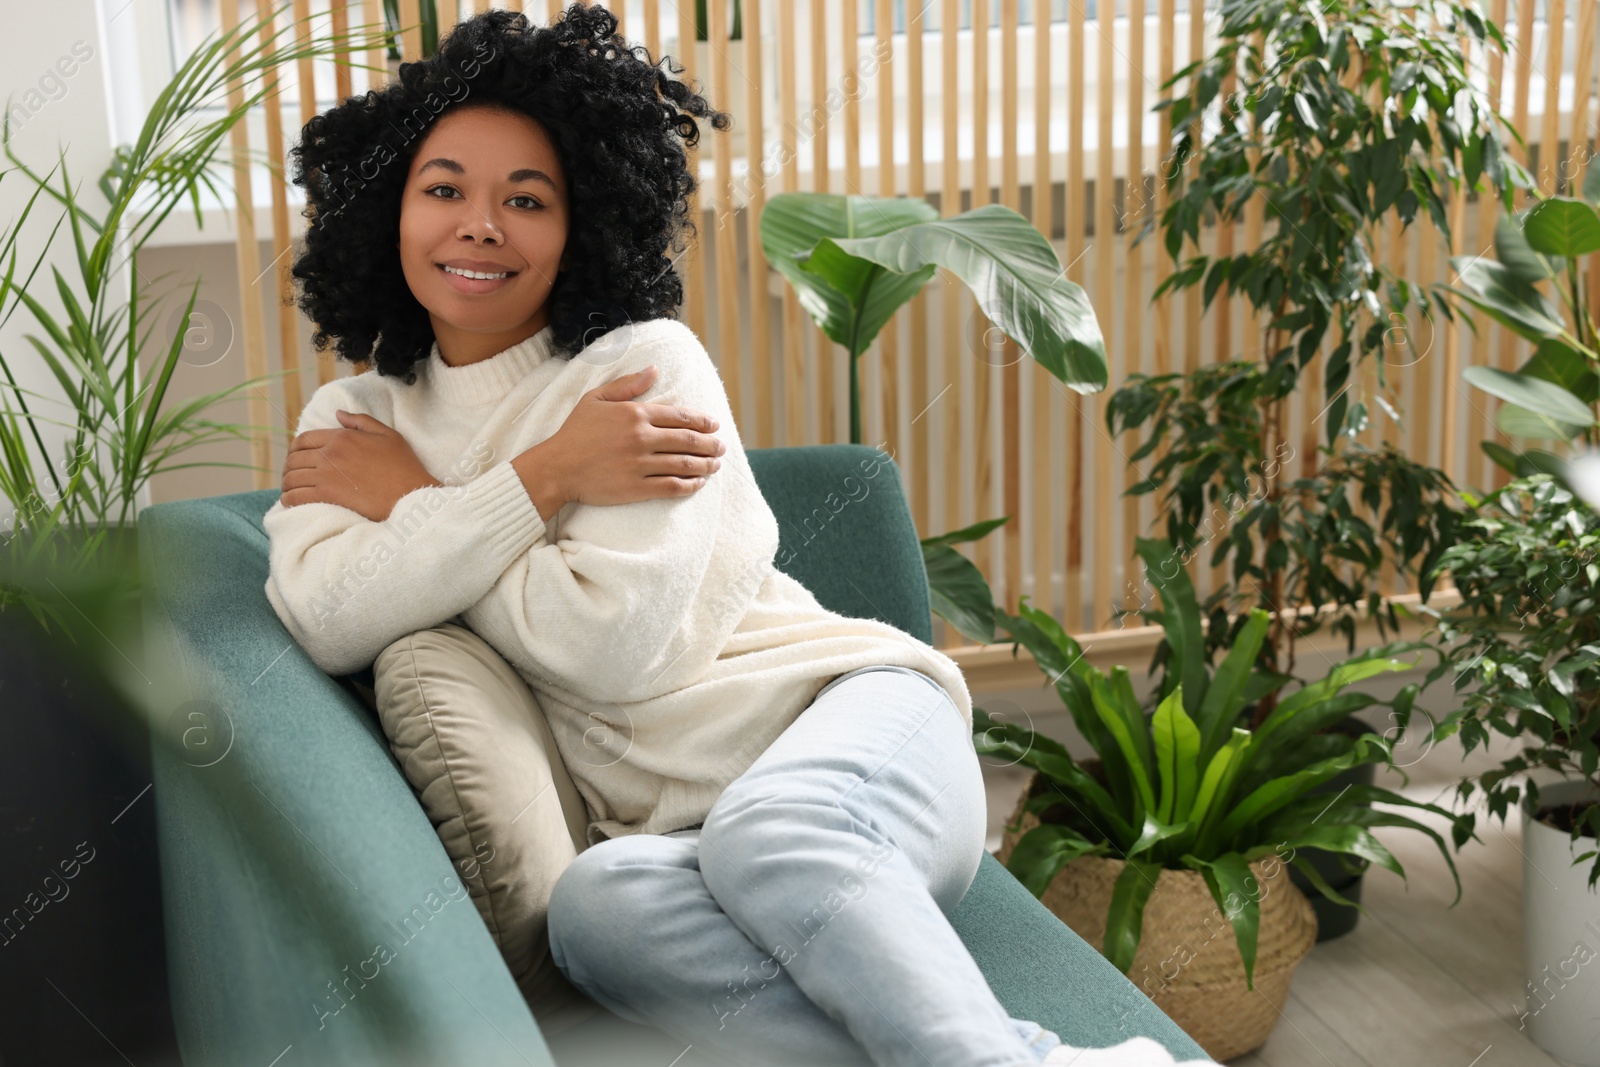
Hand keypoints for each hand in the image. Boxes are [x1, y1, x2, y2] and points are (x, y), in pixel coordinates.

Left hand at [280, 410, 442, 521]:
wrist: (411, 496)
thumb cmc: (404, 467)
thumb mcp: (388, 436)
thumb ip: (361, 422)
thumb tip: (338, 414)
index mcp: (342, 437)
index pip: (303, 440)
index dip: (294, 450)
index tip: (296, 458)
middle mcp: (330, 454)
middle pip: (293, 459)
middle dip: (288, 468)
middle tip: (292, 476)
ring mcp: (326, 476)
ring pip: (292, 478)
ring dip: (287, 484)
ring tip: (291, 490)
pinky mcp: (327, 496)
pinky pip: (296, 496)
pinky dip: (288, 499)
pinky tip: (291, 502)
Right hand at [516, 364, 725, 520]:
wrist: (557, 468)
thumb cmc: (575, 432)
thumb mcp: (596, 399)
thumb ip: (628, 385)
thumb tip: (654, 370)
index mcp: (635, 414)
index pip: (679, 416)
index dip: (701, 421)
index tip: (714, 425)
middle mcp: (642, 438)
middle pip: (688, 440)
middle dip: (710, 444)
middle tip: (721, 447)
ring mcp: (641, 464)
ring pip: (685, 463)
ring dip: (705, 464)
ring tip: (716, 465)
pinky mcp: (637, 488)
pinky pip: (672, 486)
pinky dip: (690, 485)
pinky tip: (699, 483)